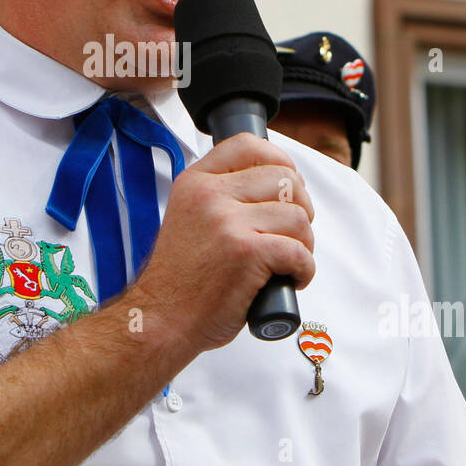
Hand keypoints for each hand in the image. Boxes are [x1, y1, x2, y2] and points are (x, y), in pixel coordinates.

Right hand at [128, 132, 315, 352]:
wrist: (161, 320)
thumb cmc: (181, 278)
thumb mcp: (188, 217)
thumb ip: (220, 196)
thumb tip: (275, 184)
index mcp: (196, 182)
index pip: (247, 145)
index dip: (279, 160)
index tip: (287, 185)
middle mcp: (210, 195)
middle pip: (284, 179)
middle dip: (301, 207)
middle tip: (291, 233)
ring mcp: (228, 222)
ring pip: (298, 216)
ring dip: (304, 243)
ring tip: (287, 261)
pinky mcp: (246, 253)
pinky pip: (299, 251)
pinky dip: (304, 269)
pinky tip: (290, 279)